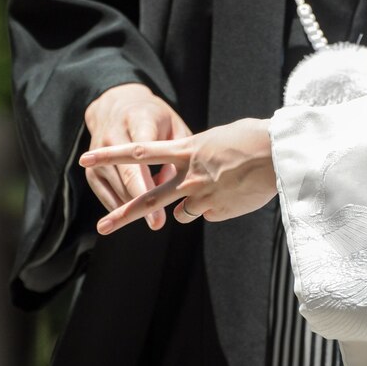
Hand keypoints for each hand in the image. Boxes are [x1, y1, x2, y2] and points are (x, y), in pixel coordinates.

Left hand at [79, 118, 277, 234]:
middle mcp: (188, 176)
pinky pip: (207, 215)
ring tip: (205, 196)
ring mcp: (202, 197)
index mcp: (185, 149)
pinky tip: (233, 196)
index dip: (110, 156)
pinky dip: (214, 208)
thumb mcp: (216, 139)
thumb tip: (190, 185)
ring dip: (186, 208)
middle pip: (148, 199)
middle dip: (123, 215)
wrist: (279, 153)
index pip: (138, 153)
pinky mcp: (217, 212)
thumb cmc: (252, 137)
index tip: (87, 158)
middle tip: (102, 227)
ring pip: (180, 214)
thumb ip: (196, 158)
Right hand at [84, 83, 190, 229]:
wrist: (116, 105)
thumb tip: (170, 183)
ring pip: (117, 187)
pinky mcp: (92, 169)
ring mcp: (98, 154)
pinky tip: (135, 214)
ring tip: (154, 220)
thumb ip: (178, 152)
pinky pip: (106, 195)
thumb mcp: (173, 125)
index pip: (142, 155)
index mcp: (138, 121)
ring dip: (134, 206)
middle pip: (127, 175)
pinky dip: (121, 206)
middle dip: (141, 202)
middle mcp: (114, 136)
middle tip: (157, 224)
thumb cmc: (154, 118)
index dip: (152, 181)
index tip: (164, 198)